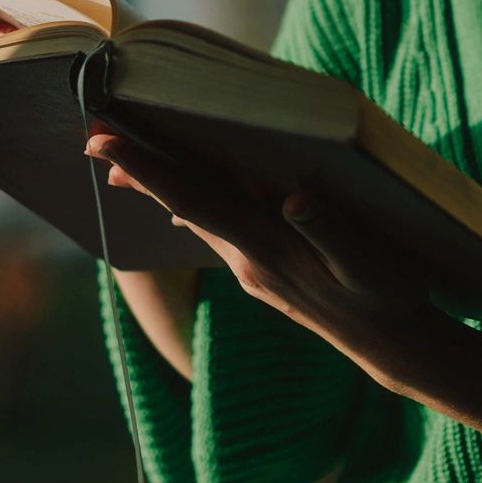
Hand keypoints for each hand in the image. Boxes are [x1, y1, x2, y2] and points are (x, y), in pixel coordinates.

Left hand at [82, 122, 436, 377]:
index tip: (102, 143)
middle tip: (91, 134)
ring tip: (121, 159)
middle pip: (179, 205)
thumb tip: (293, 199)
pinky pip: (217, 229)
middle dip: (137, 170)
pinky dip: (190, 205)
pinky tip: (182, 204)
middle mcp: (246, 259)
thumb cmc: (386, 299)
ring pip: (194, 217)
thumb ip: (330, 232)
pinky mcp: (264, 272)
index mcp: (264, 250)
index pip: (191, 203)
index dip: (146, 171)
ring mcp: (252, 268)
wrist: (391, 348)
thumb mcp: (368, 265)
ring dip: (158, 186)